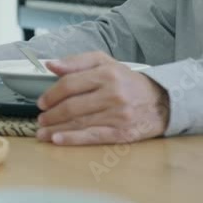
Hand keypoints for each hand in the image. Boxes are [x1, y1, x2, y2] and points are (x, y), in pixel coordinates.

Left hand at [35, 51, 168, 145]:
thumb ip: (76, 62)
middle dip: (51, 115)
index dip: (51, 94)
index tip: (41, 102)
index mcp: (107, 74)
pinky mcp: (122, 133)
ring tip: (42, 132)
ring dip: (56, 129)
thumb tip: (50, 64)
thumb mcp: (105, 63)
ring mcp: (118, 115)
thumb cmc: (127, 81)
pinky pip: (92, 137)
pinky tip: (58, 140)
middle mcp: (113, 94)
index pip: (70, 84)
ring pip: (79, 123)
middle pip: (72, 106)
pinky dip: (73, 139)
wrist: (161, 101)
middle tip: (40, 118)